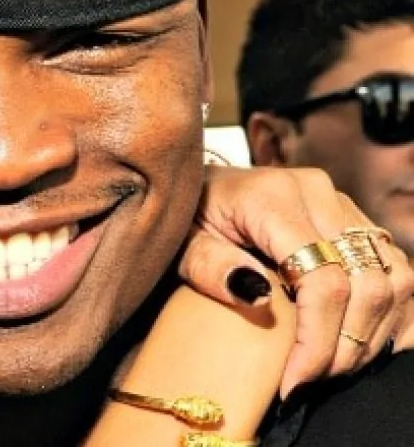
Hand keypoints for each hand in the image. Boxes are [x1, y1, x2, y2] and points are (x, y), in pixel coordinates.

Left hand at [176, 164, 413, 397]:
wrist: (195, 189)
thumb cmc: (185, 218)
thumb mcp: (180, 243)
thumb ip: (209, 265)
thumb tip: (257, 296)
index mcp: (274, 196)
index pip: (324, 279)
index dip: (317, 340)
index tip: (293, 382)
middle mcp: (319, 194)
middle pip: (367, 284)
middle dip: (345, 346)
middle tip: (309, 383)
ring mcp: (342, 205)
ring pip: (394, 279)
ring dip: (370, 335)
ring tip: (329, 368)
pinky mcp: (354, 220)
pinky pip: (396, 271)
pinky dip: (389, 313)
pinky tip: (361, 342)